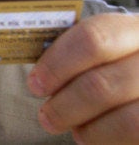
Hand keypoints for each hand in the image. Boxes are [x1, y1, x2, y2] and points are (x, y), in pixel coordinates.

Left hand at [28, 13, 138, 143]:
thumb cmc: (115, 67)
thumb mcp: (105, 51)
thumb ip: (77, 54)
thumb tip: (39, 75)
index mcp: (133, 30)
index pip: (93, 39)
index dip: (57, 63)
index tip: (36, 82)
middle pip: (100, 84)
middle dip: (63, 103)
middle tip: (46, 115)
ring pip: (122, 117)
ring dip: (83, 124)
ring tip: (66, 126)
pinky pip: (131, 133)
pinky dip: (101, 136)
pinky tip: (88, 133)